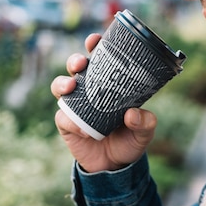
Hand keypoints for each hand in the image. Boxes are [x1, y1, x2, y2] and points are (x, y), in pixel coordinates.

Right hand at [51, 33, 156, 171]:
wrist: (116, 166)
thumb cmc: (130, 139)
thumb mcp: (144, 131)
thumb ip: (144, 122)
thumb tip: (132, 114)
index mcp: (107, 83)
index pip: (99, 58)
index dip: (94, 46)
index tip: (95, 40)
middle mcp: (88, 90)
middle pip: (75, 67)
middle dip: (74, 60)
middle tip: (80, 63)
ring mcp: (74, 106)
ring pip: (60, 86)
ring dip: (62, 83)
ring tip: (71, 86)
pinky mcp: (66, 124)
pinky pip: (63, 118)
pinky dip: (71, 121)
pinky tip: (83, 129)